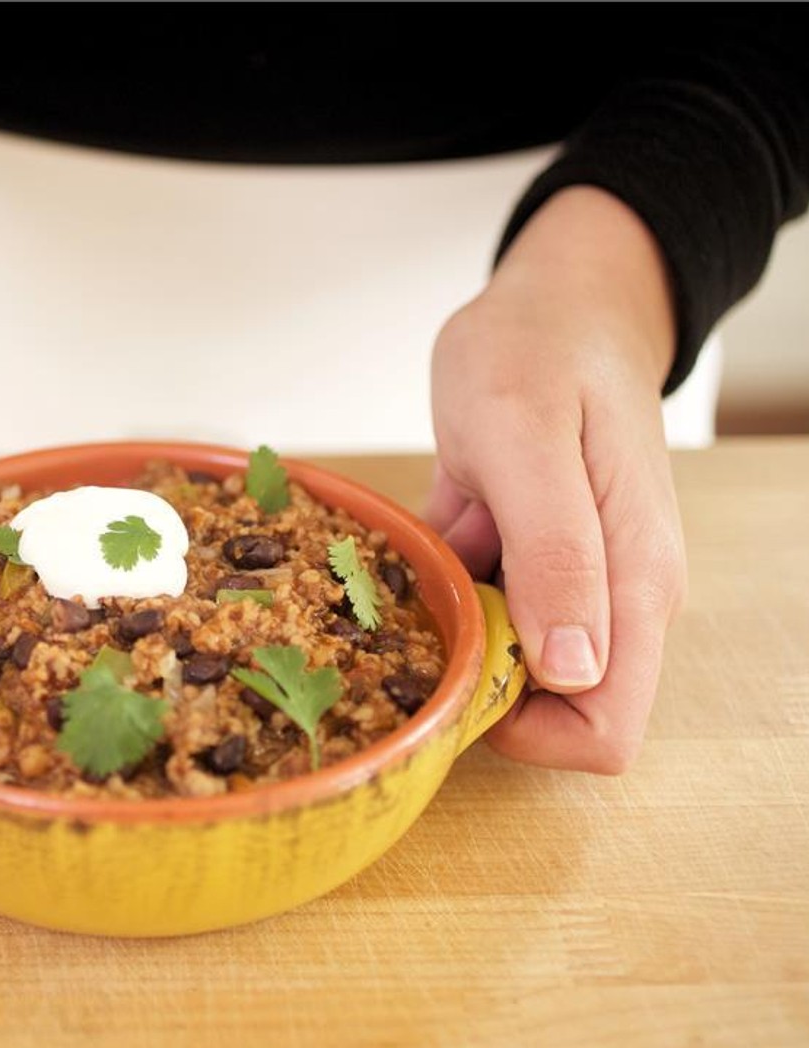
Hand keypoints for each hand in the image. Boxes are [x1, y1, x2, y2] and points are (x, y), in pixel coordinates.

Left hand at [427, 187, 687, 773]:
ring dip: (451, 625)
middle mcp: (610, 598)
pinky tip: (437, 523)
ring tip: (432, 544)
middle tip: (429, 592)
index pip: (603, 731)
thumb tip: (573, 669)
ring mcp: (570, 582)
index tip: (457, 666)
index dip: (524, 728)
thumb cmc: (544, 352)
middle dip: (473, 676)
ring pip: (503, 661)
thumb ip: (556, 550)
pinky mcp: (530, 560)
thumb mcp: (528, 439)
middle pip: (547, 709)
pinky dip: (442, 584)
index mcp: (632, 584)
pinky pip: (477, 608)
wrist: (556, 302)